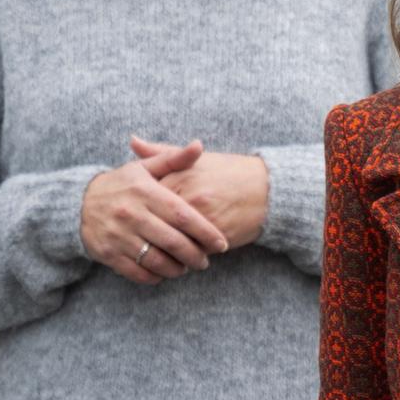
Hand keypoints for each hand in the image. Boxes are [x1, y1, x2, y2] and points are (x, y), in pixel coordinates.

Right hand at [80, 139, 228, 283]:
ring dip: (178, 269)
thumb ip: (173, 160)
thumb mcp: (144, 169)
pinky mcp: (109, 254)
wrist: (78, 203)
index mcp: (145, 192)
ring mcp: (119, 235)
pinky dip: (156, 277)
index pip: (183, 216)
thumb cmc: (121, 186)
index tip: (221, 244)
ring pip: (159, 261)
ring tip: (186, 267)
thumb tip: (199, 145)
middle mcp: (132, 213)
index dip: (206, 233)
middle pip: (174, 243)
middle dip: (196, 256)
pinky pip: (140, 273)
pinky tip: (164, 272)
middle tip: (205, 261)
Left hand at [130, 137, 269, 250]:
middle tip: (142, 237)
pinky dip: (186, 256)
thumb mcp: (197, 159)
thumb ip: (162, 153)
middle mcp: (189, 198)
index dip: (140, 209)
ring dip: (167, 249)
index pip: (147, 198)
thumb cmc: (230, 172)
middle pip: (157, 223)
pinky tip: (182, 257)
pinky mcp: (217, 237)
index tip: (135, 215)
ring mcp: (204, 219)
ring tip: (163, 251)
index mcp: (180, 177)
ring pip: (174, 242)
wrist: (267, 190)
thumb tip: (133, 142)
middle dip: (149, 233)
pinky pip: (194, 252)